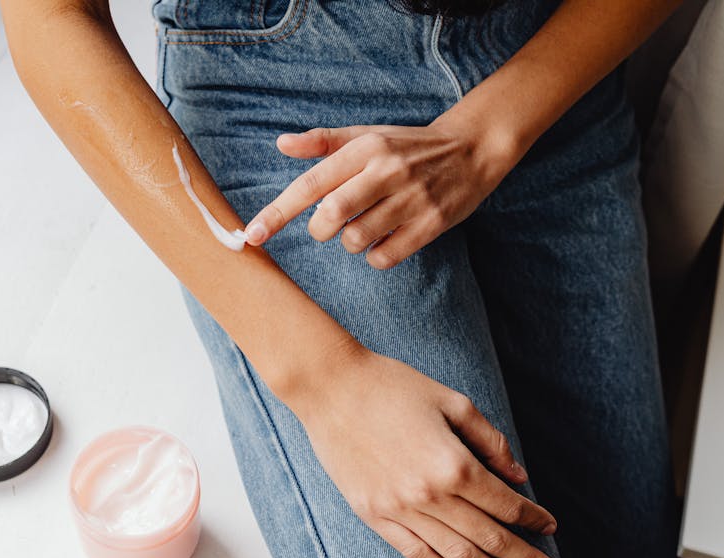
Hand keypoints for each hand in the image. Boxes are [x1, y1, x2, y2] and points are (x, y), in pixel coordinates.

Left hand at [244, 114, 516, 269]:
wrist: (472, 150)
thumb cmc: (407, 146)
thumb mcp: (366, 135)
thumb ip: (323, 142)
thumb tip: (281, 143)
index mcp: (364, 148)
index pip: (310, 183)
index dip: (277, 213)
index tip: (251, 236)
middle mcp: (386, 171)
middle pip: (332, 215)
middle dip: (320, 230)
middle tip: (329, 226)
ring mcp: (411, 198)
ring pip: (357, 239)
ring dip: (350, 243)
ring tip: (364, 228)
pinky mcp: (432, 223)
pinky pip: (385, 256)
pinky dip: (376, 256)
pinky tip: (385, 240)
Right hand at [284, 346, 559, 557]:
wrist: (330, 387)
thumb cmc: (392, 385)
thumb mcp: (452, 401)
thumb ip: (489, 440)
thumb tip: (517, 476)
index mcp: (454, 462)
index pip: (505, 503)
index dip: (533, 518)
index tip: (549, 526)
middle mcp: (429, 493)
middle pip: (488, 537)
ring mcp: (398, 508)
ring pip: (457, 554)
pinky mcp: (373, 513)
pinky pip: (415, 553)